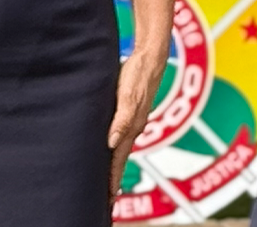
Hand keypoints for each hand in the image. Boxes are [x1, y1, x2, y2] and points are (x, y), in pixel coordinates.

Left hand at [107, 49, 163, 200]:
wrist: (151, 56)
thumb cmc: (139, 73)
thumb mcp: (127, 96)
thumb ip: (120, 120)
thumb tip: (111, 143)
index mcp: (132, 127)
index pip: (119, 160)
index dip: (113, 180)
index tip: (108, 198)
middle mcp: (133, 126)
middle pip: (121, 159)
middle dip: (113, 178)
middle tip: (106, 197)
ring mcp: (132, 119)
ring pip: (121, 148)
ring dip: (114, 164)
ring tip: (106, 179)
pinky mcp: (130, 110)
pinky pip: (121, 134)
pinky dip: (115, 147)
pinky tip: (109, 147)